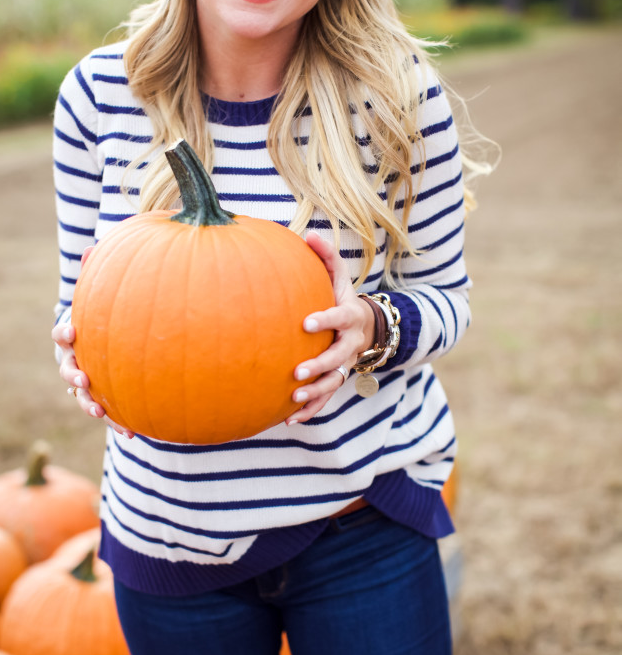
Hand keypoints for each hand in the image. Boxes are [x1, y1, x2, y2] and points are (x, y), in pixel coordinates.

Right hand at [52, 248, 133, 438]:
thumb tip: (95, 245)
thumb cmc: (108, 312)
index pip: (61, 334)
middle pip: (66, 369)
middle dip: (72, 375)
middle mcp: (74, 360)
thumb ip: (99, 272)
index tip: (71, 331)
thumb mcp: (104, 293)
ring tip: (98, 409)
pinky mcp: (104, 398)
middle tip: (82, 378)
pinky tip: (133, 432)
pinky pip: (108, 412)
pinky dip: (117, 422)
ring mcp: (86, 382)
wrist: (111, 339)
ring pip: (81, 397)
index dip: (64, 333)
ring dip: (88, 404)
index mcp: (72, 335)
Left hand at [286, 232, 374, 424]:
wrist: (364, 326)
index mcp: (349, 316)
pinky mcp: (336, 379)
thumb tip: (308, 234)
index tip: (305, 323)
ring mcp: (344, 364)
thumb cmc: (342, 296)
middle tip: (297, 371)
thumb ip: (326, 257)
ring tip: (293, 399)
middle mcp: (350, 344)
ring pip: (333, 383)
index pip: (339, 318)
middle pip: (338, 357)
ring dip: (315, 393)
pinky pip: (325, 399)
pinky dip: (310, 411)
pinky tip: (288, 420)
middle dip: (319, 365)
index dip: (325, 320)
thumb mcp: (339, 276)